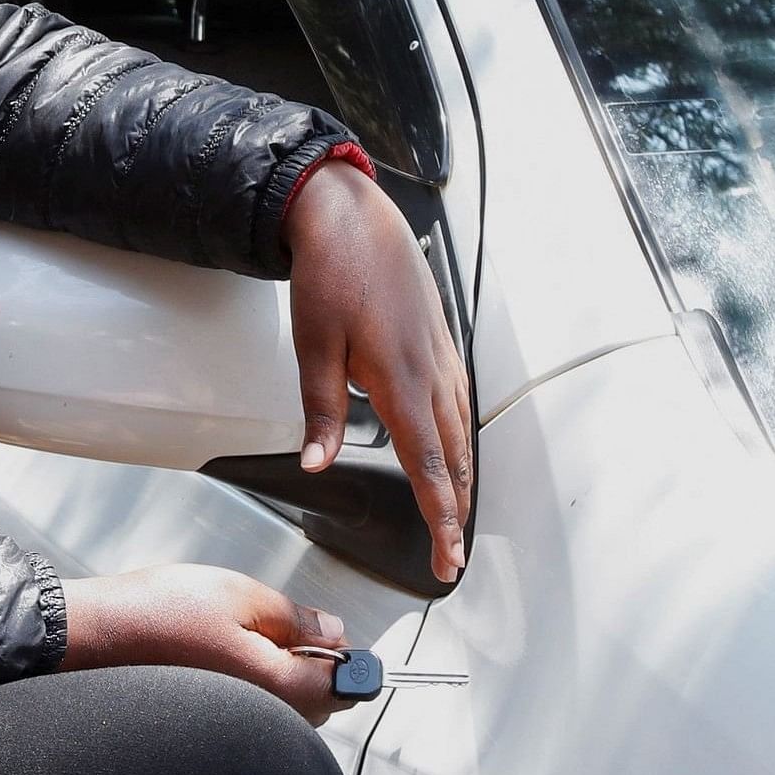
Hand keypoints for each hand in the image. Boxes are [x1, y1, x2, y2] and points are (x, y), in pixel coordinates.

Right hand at [61, 565, 350, 719]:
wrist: (94, 636)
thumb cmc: (154, 614)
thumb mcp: (238, 593)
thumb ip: (295, 616)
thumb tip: (332, 630)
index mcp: (277, 684)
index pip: (346, 686)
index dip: (354, 660)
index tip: (343, 640)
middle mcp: (261, 717)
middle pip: (320, 702)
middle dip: (317, 665)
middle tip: (287, 625)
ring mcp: (235, 724)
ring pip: (287, 707)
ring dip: (284, 675)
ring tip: (244, 635)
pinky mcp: (212, 723)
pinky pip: (254, 711)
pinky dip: (254, 686)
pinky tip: (222, 655)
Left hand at [284, 158, 474, 581]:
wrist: (352, 215)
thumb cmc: (331, 274)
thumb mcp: (313, 346)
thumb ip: (320, 411)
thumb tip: (314, 464)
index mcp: (401, 380)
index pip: (429, 468)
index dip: (440, 519)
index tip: (446, 559)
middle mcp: (432, 373)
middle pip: (454, 459)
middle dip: (454, 512)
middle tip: (449, 555)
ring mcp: (442, 356)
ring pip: (461, 432)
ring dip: (460, 478)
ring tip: (455, 516)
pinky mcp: (440, 342)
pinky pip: (459, 402)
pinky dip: (459, 439)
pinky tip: (453, 449)